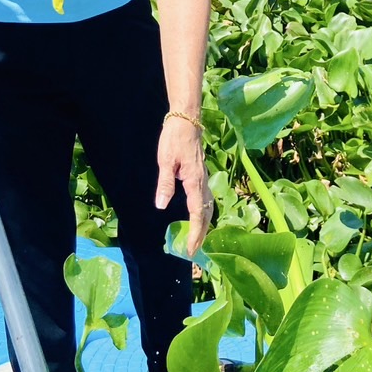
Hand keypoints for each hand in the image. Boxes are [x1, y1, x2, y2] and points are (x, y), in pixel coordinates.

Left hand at [155, 116, 211, 257]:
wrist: (187, 120)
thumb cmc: (174, 138)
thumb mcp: (165, 160)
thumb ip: (165, 183)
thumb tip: (162, 205)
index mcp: (194, 181)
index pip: (197, 213)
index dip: (194, 232)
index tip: (191, 249)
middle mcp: (202, 182)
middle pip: (206, 214)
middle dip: (201, 234)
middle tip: (194, 251)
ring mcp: (203, 178)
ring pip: (209, 207)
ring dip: (204, 224)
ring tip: (197, 239)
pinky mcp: (201, 175)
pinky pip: (206, 199)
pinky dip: (204, 213)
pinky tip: (198, 216)